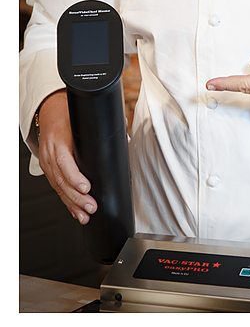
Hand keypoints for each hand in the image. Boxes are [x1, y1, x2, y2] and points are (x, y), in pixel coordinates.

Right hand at [37, 90, 96, 223]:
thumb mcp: (83, 117)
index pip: (64, 162)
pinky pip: (56, 188)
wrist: (49, 111)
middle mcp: (50, 153)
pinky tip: (76, 212)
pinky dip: (67, 202)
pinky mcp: (47, 170)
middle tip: (92, 207)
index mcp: (59, 139)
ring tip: (86, 215)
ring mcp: (47, 163)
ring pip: (58, 188)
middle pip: (61, 180)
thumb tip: (126, 139)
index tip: (88, 187)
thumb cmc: (69, 114)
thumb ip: (104, 127)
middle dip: (77, 197)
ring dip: (72, 204)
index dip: (75, 177)